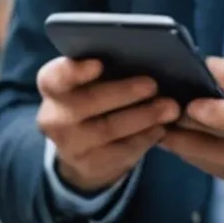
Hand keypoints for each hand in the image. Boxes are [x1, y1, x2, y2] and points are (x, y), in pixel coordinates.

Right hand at [34, 56, 182, 193]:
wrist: (82, 150)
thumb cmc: (95, 100)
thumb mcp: (91, 83)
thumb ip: (108, 69)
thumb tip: (147, 56)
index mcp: (53, 87)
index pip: (54, 77)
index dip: (74, 71)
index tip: (98, 64)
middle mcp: (55, 117)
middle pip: (86, 103)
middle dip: (122, 92)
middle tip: (153, 84)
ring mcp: (71, 146)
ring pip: (108, 129)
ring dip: (143, 116)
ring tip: (170, 107)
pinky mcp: (92, 166)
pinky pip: (122, 150)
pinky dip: (146, 137)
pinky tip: (162, 127)